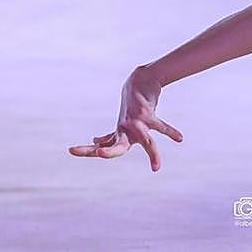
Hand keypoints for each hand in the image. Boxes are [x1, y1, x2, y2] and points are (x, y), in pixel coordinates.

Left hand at [68, 65, 182, 171]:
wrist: (140, 82)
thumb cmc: (131, 105)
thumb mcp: (121, 122)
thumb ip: (111, 135)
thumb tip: (96, 141)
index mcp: (119, 133)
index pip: (100, 146)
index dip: (87, 150)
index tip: (71, 150)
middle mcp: (125, 129)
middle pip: (118, 146)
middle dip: (110, 151)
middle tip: (100, 154)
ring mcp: (136, 121)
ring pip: (145, 141)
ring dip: (152, 154)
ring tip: (157, 168)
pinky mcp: (148, 114)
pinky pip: (161, 126)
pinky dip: (170, 132)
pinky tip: (179, 138)